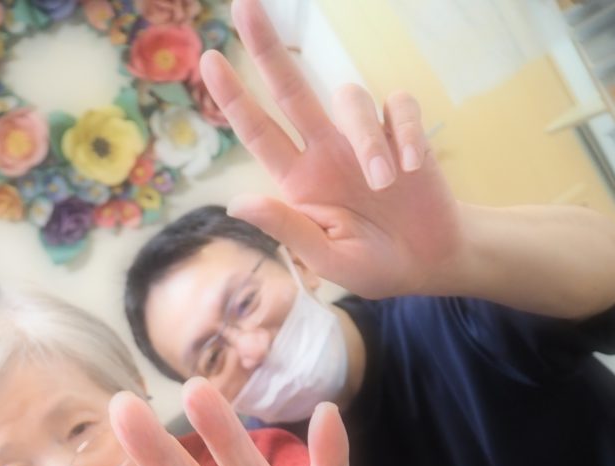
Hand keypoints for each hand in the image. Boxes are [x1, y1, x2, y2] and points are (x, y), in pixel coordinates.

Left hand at [199, 0, 461, 297]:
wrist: (430, 263)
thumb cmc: (373, 265)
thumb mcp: (328, 258)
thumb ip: (287, 229)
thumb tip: (237, 202)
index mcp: (299, 182)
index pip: (259, 132)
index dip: (235, 98)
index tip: (209, 60)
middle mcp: (324, 151)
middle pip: (289, 88)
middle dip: (266, 49)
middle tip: (244, 4)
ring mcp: (362, 137)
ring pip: (349, 97)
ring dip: (366, 139)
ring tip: (384, 183)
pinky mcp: (400, 131)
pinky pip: (396, 105)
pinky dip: (402, 133)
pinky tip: (410, 169)